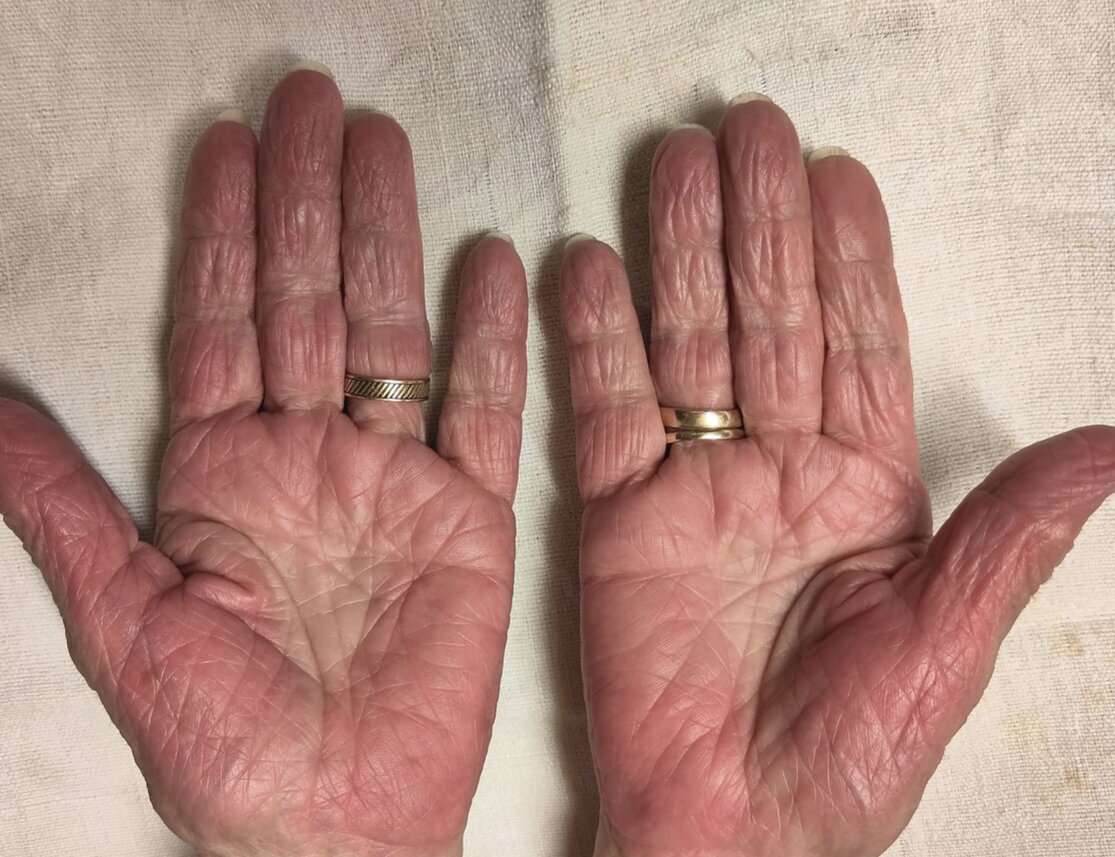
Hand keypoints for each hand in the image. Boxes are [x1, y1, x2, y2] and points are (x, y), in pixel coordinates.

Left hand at [0, 66, 526, 856]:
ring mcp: (391, 481)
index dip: (221, 232)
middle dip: (306, 201)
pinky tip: (489, 267)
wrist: (337, 820)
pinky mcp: (468, 518)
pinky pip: (483, 413)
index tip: (230, 144)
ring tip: (384, 149)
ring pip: (388, 335)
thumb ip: (64, 505)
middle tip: (314, 103)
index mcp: (218, 476)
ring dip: (386, 241)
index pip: (219, 324)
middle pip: (304, 304)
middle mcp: (305, 459)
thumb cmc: (226, 743)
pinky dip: (490, 342)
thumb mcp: (125, 620)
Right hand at [559, 95, 1114, 856]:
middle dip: (758, 225)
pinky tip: (593, 268)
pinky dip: (596, 340)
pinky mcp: (619, 519)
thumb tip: (1111, 448)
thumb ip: (1007, 537)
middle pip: (770, 320)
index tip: (836, 176)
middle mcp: (777, 473)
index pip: (859, 347)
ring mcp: (695, 488)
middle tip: (748, 132)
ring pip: (690, 345)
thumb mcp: (944, 646)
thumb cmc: (843, 760)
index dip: (850, 258)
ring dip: (681, 255)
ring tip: (675, 166)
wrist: (732, 831)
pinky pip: (605, 412)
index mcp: (863, 492)